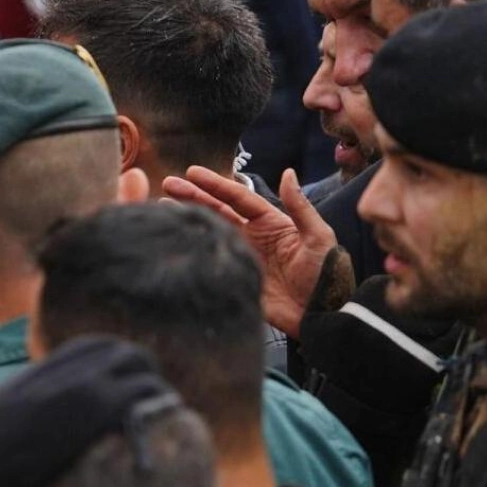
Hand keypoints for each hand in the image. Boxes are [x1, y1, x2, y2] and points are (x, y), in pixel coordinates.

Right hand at [162, 167, 336, 337]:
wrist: (321, 314)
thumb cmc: (325, 273)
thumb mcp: (318, 236)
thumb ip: (300, 207)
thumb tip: (287, 173)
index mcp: (269, 222)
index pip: (236, 197)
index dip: (214, 184)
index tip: (191, 172)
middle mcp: (250, 236)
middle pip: (216, 210)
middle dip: (191, 196)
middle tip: (167, 184)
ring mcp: (239, 257)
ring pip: (208, 232)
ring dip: (187, 219)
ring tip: (161, 207)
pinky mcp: (234, 278)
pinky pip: (208, 262)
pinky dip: (190, 252)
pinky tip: (173, 243)